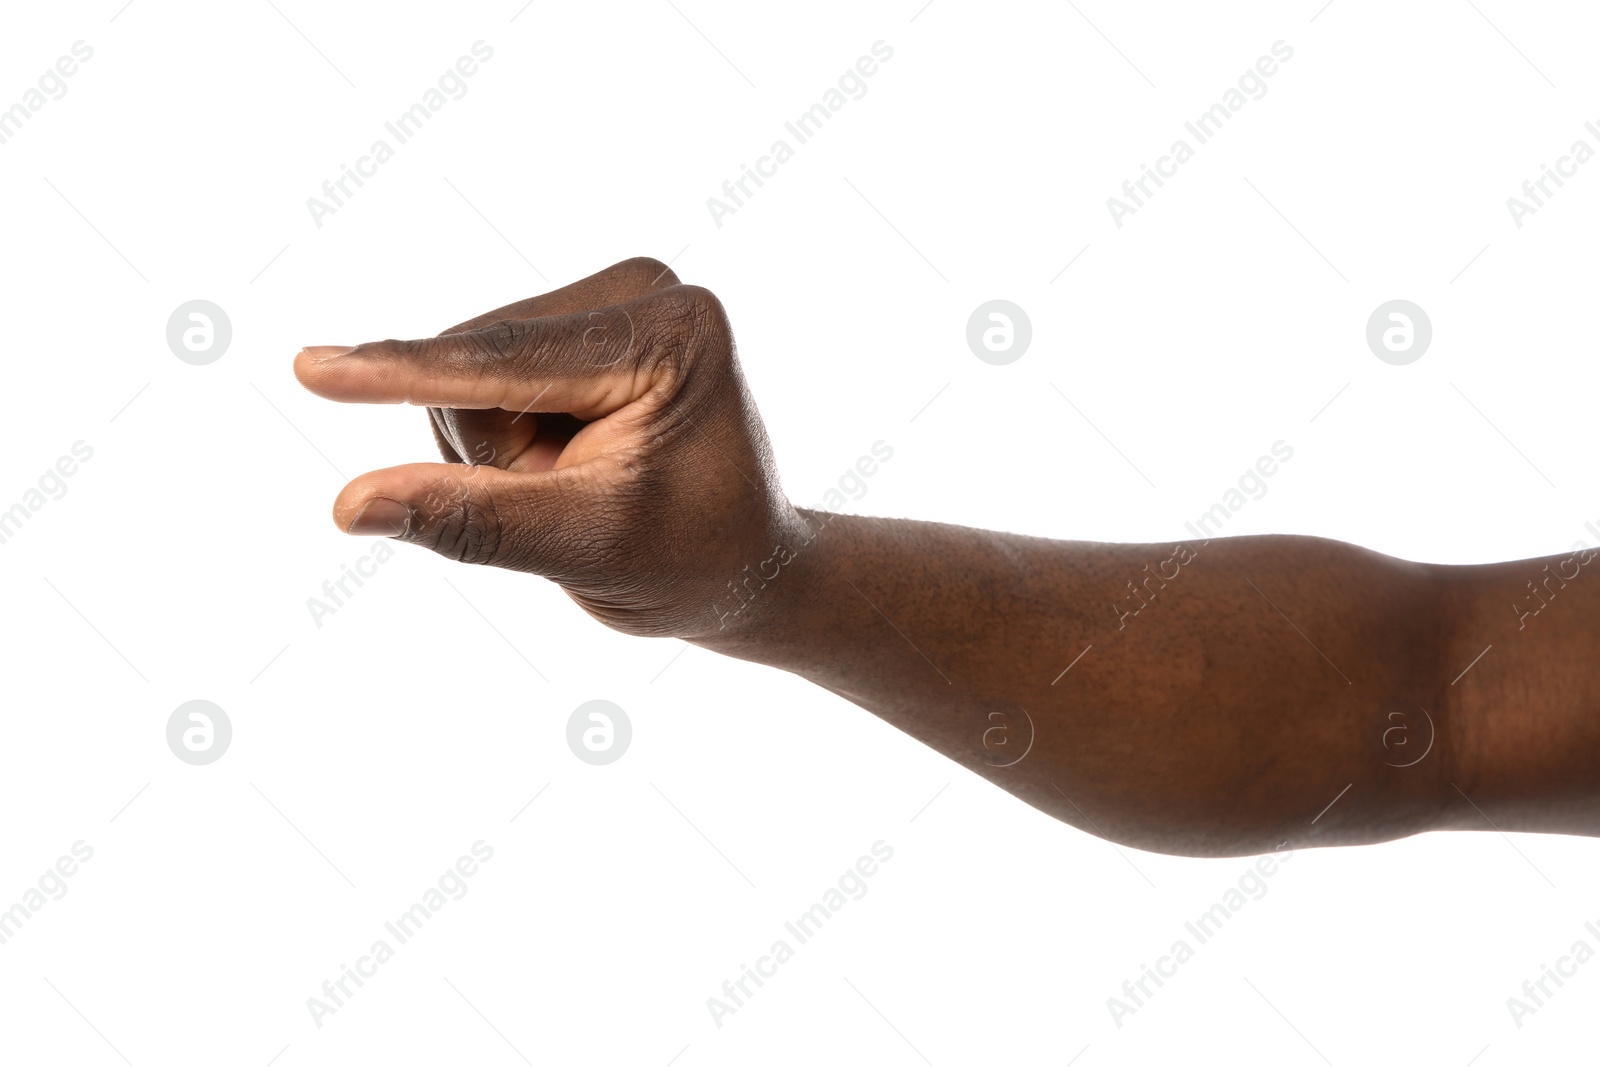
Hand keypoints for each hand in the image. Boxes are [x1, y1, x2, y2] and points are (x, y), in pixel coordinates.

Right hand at [293, 257, 805, 639]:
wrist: (743, 563)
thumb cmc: (691, 563)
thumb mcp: (590, 548)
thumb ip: (475, 521)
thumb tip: (352, 505)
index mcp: (668, 334)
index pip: (506, 363)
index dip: (402, 377)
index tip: (311, 368)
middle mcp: (641, 291)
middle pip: (475, 364)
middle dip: (497, 453)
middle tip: (576, 500)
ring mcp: (610, 296)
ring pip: (464, 370)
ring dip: (498, 450)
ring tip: (578, 485)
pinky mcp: (579, 317)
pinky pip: (475, 372)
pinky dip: (501, 435)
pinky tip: (563, 460)